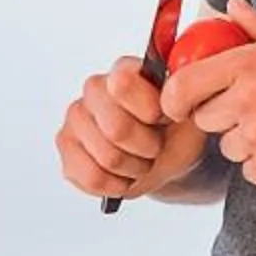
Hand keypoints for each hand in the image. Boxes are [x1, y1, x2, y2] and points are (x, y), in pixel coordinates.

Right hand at [58, 52, 212, 201]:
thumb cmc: (174, 128)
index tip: (163, 118)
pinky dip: (117, 184)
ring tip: (141, 160)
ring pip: (107, 158)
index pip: (122, 84)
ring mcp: (75, 119)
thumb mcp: (188, 109)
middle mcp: (93, 89)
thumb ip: (180, 94)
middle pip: (116, 128)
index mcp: (123, 70)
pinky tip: (124, 175)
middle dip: (146, 147)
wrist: (168, 156)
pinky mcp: (67, 150)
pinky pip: (93, 178)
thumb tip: (173, 91)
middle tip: (155, 146)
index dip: (150, 111)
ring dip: (134, 168)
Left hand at [160, 0, 255, 196]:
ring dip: (247, 143)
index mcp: (251, 65)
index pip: (184, 84)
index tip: (180, 103)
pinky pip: (252, 173)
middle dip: (223, 117)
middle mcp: (249, 103)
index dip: (175, 97)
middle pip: (205, 119)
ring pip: (229, 149)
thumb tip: (230, 6)